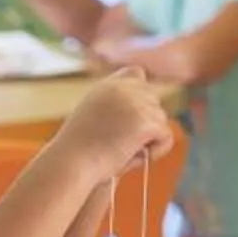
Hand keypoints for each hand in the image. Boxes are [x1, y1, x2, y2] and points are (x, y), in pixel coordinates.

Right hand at [50, 69, 174, 178]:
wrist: (71, 163)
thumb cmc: (77, 152)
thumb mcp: (92, 118)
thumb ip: (114, 109)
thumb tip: (147, 116)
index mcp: (106, 86)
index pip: (136, 73)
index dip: (141, 93)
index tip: (134, 116)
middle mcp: (122, 88)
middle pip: (153, 100)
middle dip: (146, 122)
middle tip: (126, 145)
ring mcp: (135, 103)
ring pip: (161, 119)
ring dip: (150, 138)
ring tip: (125, 153)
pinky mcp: (145, 121)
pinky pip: (166, 135)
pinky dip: (157, 150)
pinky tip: (136, 157)